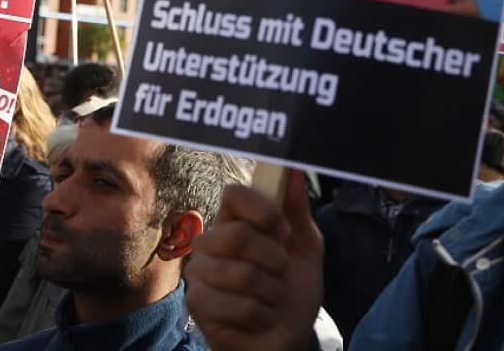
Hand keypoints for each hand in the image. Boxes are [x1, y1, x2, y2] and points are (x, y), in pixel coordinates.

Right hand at [185, 170, 321, 350]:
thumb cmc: (292, 292)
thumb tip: (295, 170)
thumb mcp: (305, 249)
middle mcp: (210, 244)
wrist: (288, 339)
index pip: (233, 194)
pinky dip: (262, 315)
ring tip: (270, 299)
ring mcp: (199, 275)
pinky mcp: (198, 306)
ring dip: (271, 292)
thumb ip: (298, 211)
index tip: (283, 230)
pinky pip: (240, 305)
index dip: (261, 209)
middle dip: (272, 259)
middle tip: (279, 272)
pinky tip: (259, 318)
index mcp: (233, 223)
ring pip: (241, 274)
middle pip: (237, 235)